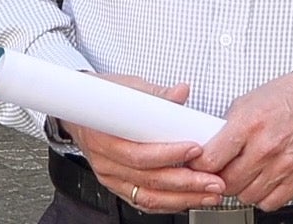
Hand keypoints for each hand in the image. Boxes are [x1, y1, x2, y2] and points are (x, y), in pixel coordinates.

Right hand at [67, 75, 226, 213]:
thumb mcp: (126, 87)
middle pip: (149, 179)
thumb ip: (155, 94)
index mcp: (103, 137)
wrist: (79, 111)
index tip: (195, 150)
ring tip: (209, 193)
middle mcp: (105, 162)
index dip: (169, 155)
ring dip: (183, 197)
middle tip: (213, 180)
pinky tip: (190, 199)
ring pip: (149, 196)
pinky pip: (145, 202)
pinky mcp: (118, 186)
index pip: (138, 153)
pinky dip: (170, 203)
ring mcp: (111, 177)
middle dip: (186, 182)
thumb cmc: (102, 99)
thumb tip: (180, 92)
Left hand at [191, 72, 292, 209]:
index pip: (210, 160)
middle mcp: (266, 147)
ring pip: (247, 196)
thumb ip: (226, 129)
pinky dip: (263, 196)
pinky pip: (271, 203)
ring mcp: (285, 165)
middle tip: (222, 170)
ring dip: (242, 188)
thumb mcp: (246, 103)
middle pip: (227, 182)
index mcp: (248, 124)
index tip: (199, 163)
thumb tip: (206, 149)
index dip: (199, 164)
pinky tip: (262, 181)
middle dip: (220, 178)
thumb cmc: (285, 99)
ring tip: (245, 174)